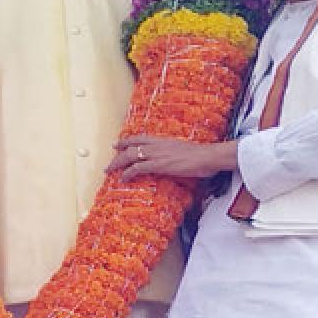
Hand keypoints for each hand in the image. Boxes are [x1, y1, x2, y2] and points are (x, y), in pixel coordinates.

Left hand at [108, 136, 237, 182]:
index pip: (139, 138)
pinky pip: (137, 168)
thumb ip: (173, 153)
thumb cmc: (200, 156)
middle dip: (117, 154)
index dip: (126, 141)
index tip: (117, 144)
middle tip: (109, 162)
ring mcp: (157, 154)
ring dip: (117, 164)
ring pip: (130, 156)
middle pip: (130, 147)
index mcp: (162, 140)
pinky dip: (127, 173)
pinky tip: (123, 179)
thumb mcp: (183, 151)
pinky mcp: (159, 165)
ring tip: (110, 171)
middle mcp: (157, 145)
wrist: (208, 156)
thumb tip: (170, 159)